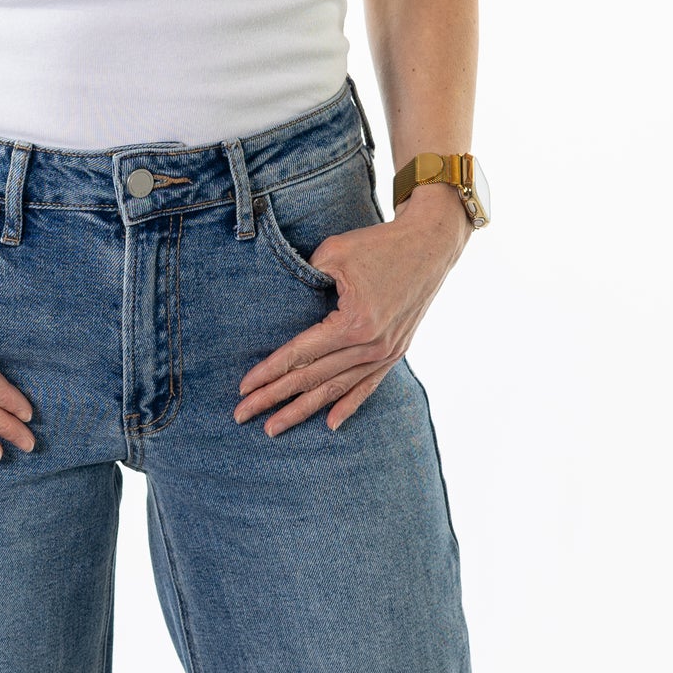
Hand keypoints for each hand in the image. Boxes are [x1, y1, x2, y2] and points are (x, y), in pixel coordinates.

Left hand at [235, 184, 469, 435]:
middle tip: (242, 415)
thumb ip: (306, 279)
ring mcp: (386, 352)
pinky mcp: (396, 352)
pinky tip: (330, 424)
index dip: (269, 372)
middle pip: (312, 378)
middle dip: (274, 398)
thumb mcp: (335, 253)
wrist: (430, 245)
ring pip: (335, 389)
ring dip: (303, 410)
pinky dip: (348, 405)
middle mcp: (370, 345)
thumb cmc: (379, 244)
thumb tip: (286, 303)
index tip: (244, 388)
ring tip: (274, 428)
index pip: (300, 354)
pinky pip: (367, 386)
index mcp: (354, 323)